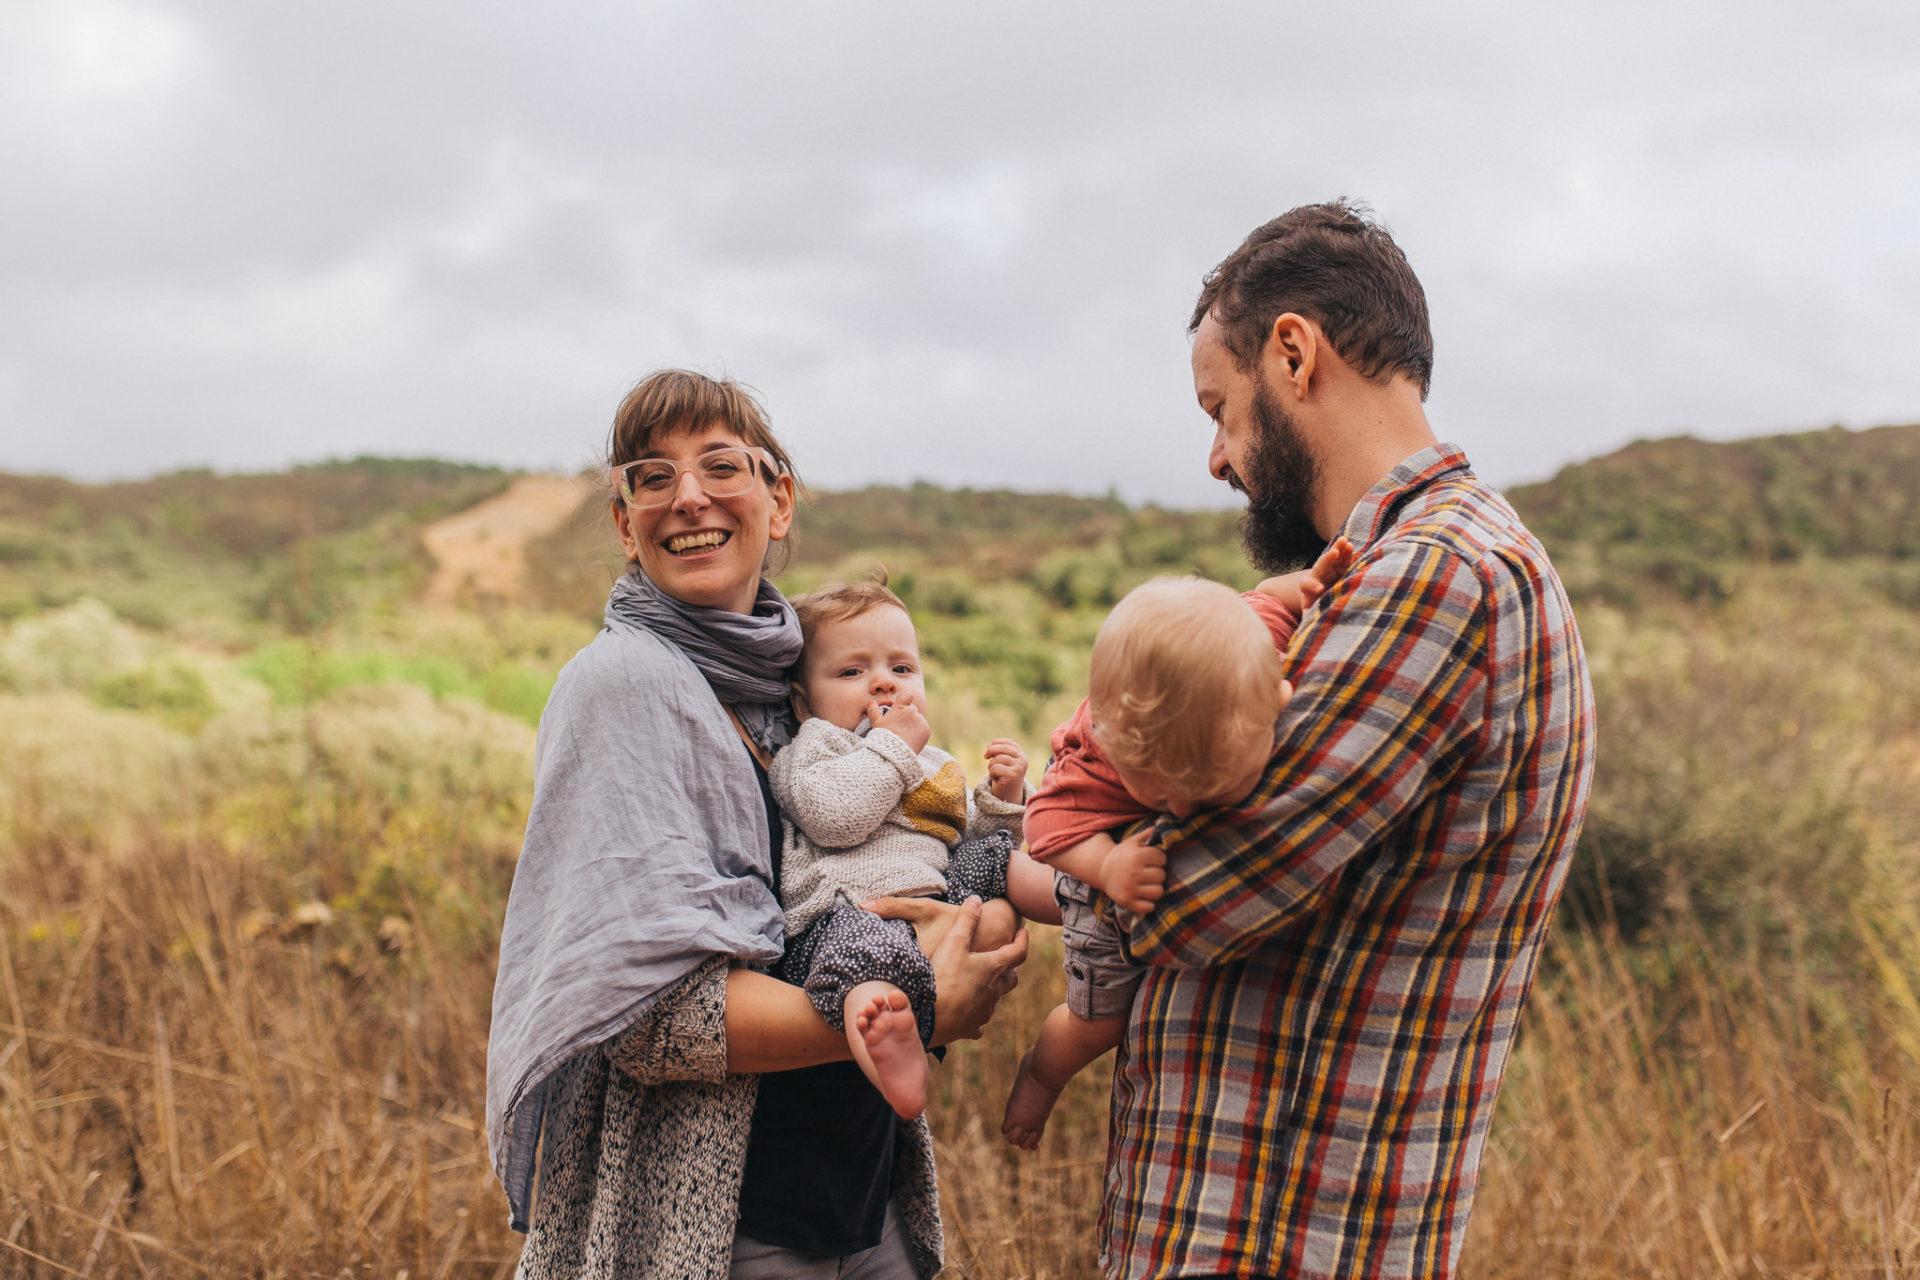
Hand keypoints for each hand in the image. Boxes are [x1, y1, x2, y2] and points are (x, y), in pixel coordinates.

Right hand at [860, 896, 1029, 1044]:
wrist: (928, 1017)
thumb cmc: (942, 976)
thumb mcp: (953, 942)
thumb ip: (966, 920)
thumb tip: (977, 900)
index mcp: (994, 968)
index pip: (1018, 951)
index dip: (1023, 940)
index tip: (1023, 932)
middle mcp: (994, 992)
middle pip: (1011, 979)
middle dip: (1010, 968)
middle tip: (1006, 959)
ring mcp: (983, 1012)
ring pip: (995, 1000)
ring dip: (992, 991)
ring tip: (982, 984)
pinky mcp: (969, 1028)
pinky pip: (979, 1022)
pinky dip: (976, 1014)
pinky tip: (968, 1013)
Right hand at [867, 698, 930, 754]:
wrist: (894, 754)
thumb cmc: (883, 737)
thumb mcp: (876, 723)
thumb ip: (874, 711)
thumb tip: (871, 702)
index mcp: (901, 707)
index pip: (907, 695)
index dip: (904, 700)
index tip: (900, 707)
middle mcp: (913, 712)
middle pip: (912, 708)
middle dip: (907, 714)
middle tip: (899, 726)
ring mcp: (921, 721)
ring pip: (918, 718)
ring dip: (913, 723)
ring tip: (904, 734)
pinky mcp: (926, 730)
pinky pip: (923, 727)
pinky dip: (919, 731)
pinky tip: (910, 738)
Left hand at [983, 738, 1028, 802]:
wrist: (1008, 796)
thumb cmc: (1004, 777)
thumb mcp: (1003, 763)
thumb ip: (999, 753)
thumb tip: (989, 745)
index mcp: (1022, 756)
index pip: (1010, 743)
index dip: (997, 742)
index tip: (988, 746)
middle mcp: (1022, 761)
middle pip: (1003, 748)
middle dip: (991, 750)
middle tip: (985, 756)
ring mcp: (1018, 768)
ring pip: (997, 759)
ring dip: (991, 766)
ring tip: (995, 773)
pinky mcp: (1012, 775)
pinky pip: (995, 768)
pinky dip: (991, 773)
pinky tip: (996, 779)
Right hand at [1100, 827, 1165, 914]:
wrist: (1101, 869)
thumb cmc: (1123, 854)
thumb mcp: (1133, 841)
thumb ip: (1149, 833)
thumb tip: (1165, 823)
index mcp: (1137, 856)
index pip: (1162, 858)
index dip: (1158, 859)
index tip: (1150, 860)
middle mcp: (1134, 872)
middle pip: (1161, 875)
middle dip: (1157, 873)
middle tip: (1147, 872)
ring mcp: (1130, 888)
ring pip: (1158, 892)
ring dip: (1154, 889)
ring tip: (1147, 884)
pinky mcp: (1127, 902)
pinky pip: (1149, 907)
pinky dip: (1148, 903)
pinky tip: (1142, 896)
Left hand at [1255, 536, 1354, 613]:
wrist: (1322, 601)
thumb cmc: (1316, 611)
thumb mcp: (1311, 616)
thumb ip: (1309, 618)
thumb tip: (1305, 629)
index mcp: (1308, 590)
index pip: (1306, 585)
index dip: (1312, 586)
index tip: (1319, 589)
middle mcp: (1318, 578)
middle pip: (1320, 567)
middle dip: (1327, 560)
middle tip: (1333, 553)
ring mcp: (1329, 571)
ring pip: (1332, 559)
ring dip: (1338, 549)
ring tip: (1343, 540)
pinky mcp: (1339, 569)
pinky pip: (1342, 559)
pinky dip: (1346, 553)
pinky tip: (1350, 544)